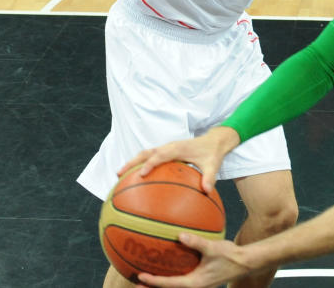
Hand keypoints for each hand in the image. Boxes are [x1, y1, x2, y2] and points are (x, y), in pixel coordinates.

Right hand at [117, 127, 238, 193]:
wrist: (214, 141)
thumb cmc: (212, 153)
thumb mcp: (213, 165)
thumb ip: (209, 177)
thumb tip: (207, 191)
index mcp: (178, 148)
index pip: (161, 154)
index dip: (151, 163)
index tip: (141, 174)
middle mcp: (169, 146)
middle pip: (147, 152)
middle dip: (132, 162)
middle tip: (119, 174)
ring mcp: (166, 148)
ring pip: (146, 154)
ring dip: (133, 163)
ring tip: (120, 176)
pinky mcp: (166, 152)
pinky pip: (150, 157)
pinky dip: (140, 164)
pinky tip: (134, 178)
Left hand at [136, 234, 251, 287]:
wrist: (244, 262)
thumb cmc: (230, 255)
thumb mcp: (213, 248)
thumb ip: (196, 242)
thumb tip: (180, 235)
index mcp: (194, 283)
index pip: (169, 284)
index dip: (153, 281)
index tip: (140, 277)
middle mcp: (194, 286)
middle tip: (135, 284)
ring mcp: (197, 284)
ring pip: (174, 286)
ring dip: (160, 284)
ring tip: (146, 278)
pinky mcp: (200, 279)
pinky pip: (181, 280)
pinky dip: (171, 276)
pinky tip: (168, 265)